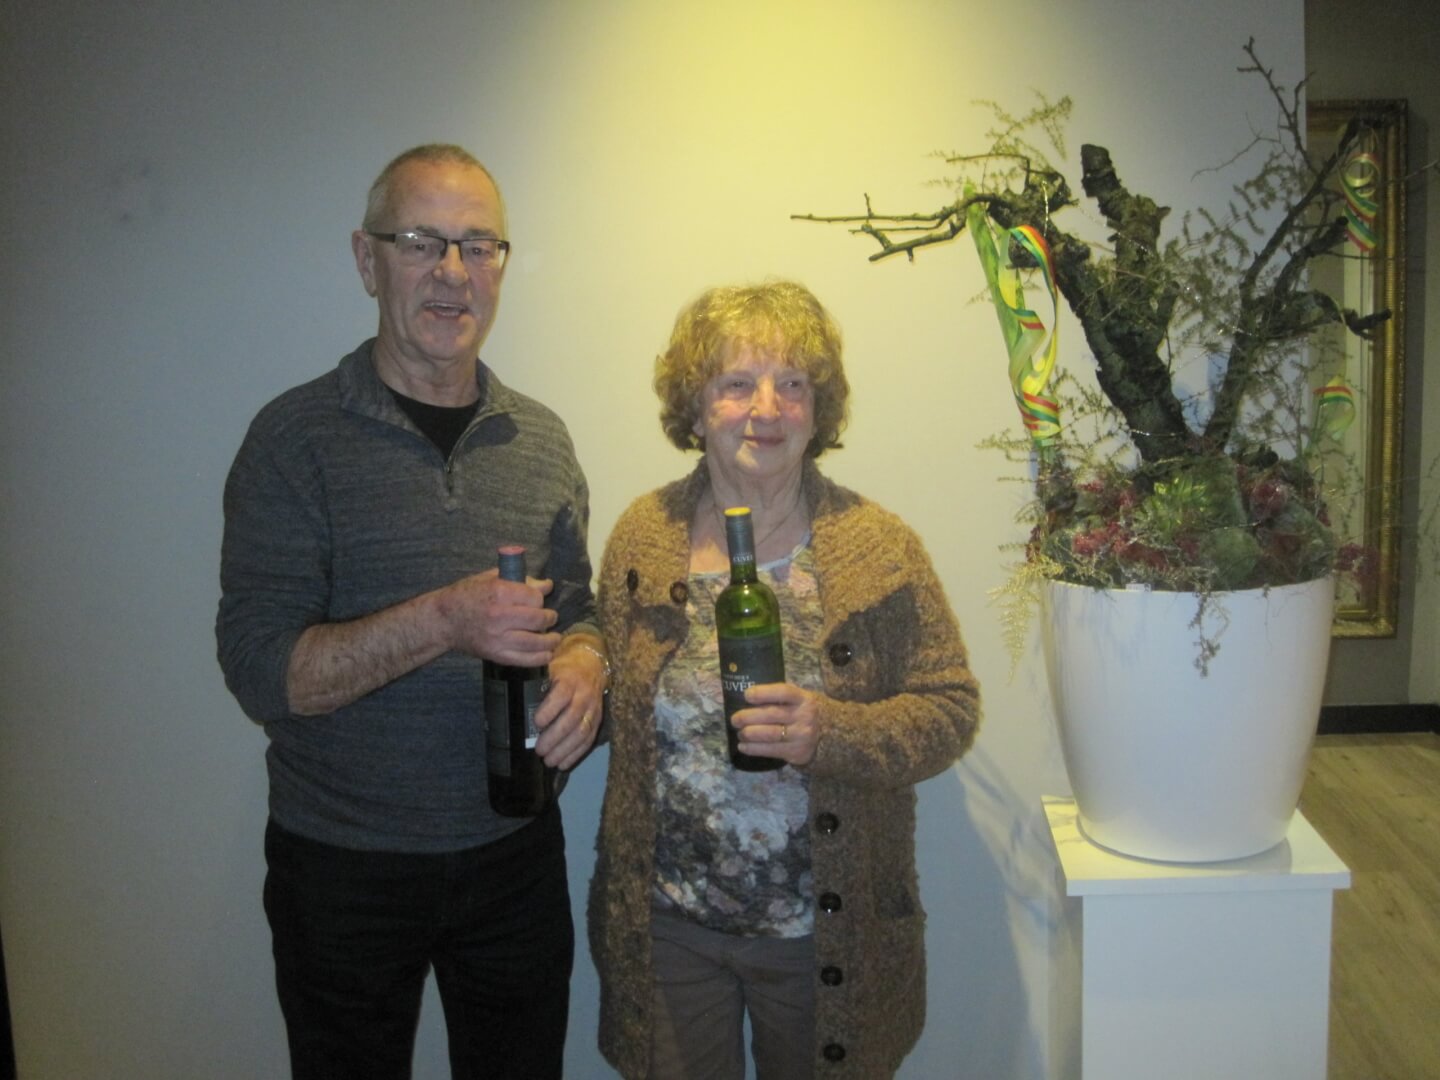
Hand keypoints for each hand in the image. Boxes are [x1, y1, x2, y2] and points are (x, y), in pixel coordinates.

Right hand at [437, 569, 559, 665]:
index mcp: (498, 592)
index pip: (534, 597)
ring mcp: (497, 637)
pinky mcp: (495, 654)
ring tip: (555, 638)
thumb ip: (520, 580)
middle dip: (550, 618)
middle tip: (551, 617)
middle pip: (538, 619)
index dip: (541, 599)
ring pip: (535, 641)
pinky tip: (547, 654)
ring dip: (551, 640)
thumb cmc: (467, 595)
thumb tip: (547, 585)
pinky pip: (524, 659)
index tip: (539, 600)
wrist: (444, 620)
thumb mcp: (490, 579)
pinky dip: (540, 658)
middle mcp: (499, 615)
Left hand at [533, 634, 606, 769]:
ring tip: (549, 761)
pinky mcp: (597, 720)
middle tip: (539, 750)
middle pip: (572, 719)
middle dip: (555, 737)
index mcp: (571, 680)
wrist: (593, 666)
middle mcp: (584, 695)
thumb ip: (537, 682)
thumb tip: (515, 700)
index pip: (562, 695)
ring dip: (565, 750)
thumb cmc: (564, 669)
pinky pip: (589, 740)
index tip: (536, 723)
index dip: (550, 710)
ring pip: (581, 732)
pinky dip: (576, 754)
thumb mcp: (551, 668)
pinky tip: (563, 764)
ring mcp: (593, 709)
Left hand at [732, 682, 821, 766]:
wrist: (830, 735)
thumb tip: (747, 697)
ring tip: (739, 733)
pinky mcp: (797, 752)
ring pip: (770, 734)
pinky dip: (754, 749)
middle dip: (748, 717)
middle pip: (772, 715)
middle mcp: (804, 716)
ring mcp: (801, 735)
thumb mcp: (800, 699)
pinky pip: (771, 751)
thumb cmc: (805, 712)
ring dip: (750, 734)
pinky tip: (743, 746)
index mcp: (803, 698)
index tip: (747, 695)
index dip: (763, 693)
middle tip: (735, 719)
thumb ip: (780, 697)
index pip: (783, 692)